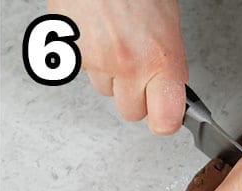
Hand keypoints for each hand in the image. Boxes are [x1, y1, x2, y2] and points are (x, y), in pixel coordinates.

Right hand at [48, 0, 186, 134]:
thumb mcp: (168, 19)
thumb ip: (168, 57)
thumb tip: (170, 83)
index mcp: (158, 58)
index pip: (164, 121)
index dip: (166, 119)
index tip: (168, 113)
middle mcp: (127, 65)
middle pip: (131, 112)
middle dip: (137, 95)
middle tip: (142, 70)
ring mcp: (95, 61)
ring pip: (105, 89)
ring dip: (112, 74)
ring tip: (117, 41)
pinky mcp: (71, 54)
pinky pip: (85, 68)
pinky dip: (91, 55)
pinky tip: (98, 31)